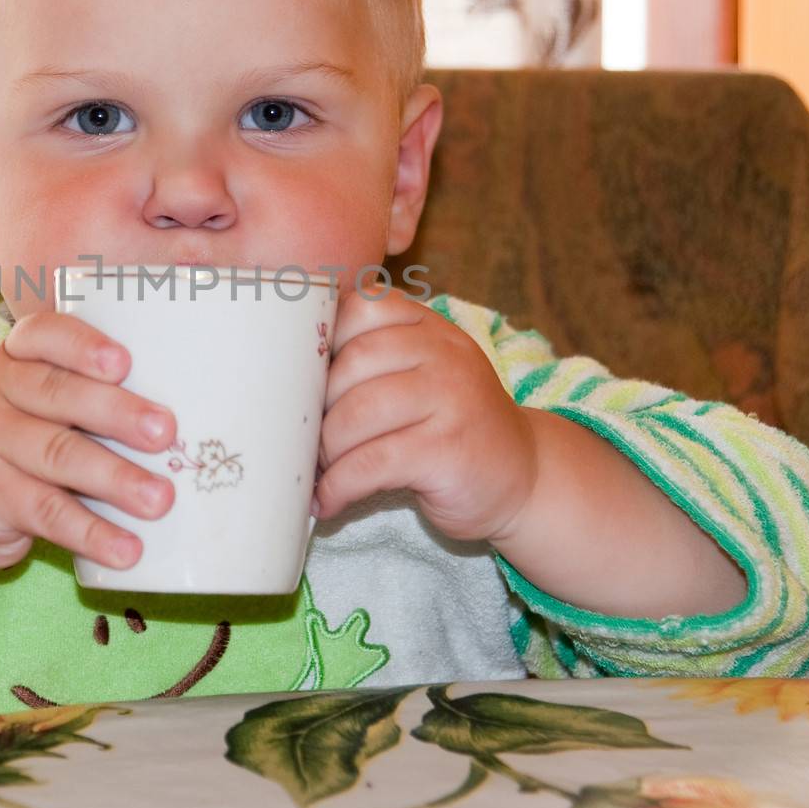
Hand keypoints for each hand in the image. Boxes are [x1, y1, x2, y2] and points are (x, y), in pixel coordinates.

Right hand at [0, 312, 177, 571]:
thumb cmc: (15, 439)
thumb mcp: (33, 401)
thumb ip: (88, 392)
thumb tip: (200, 405)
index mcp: (14, 358)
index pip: (41, 334)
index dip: (82, 345)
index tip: (124, 362)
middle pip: (57, 396)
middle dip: (117, 413)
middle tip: (167, 433)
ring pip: (56, 456)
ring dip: (115, 479)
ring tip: (161, 500)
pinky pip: (45, 514)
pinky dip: (90, 532)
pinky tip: (126, 549)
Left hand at [313, 279, 537, 542]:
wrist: (524, 476)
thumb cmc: (451, 425)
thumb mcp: (424, 374)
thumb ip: (375, 355)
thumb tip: (284, 372)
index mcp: (429, 328)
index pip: (362, 307)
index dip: (322, 342)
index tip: (305, 381)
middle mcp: (444, 355)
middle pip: (351, 363)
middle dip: (316, 407)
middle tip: (306, 439)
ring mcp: (451, 400)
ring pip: (357, 414)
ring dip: (325, 450)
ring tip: (319, 471)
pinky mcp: (448, 451)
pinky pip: (372, 463)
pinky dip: (339, 486)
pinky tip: (329, 500)